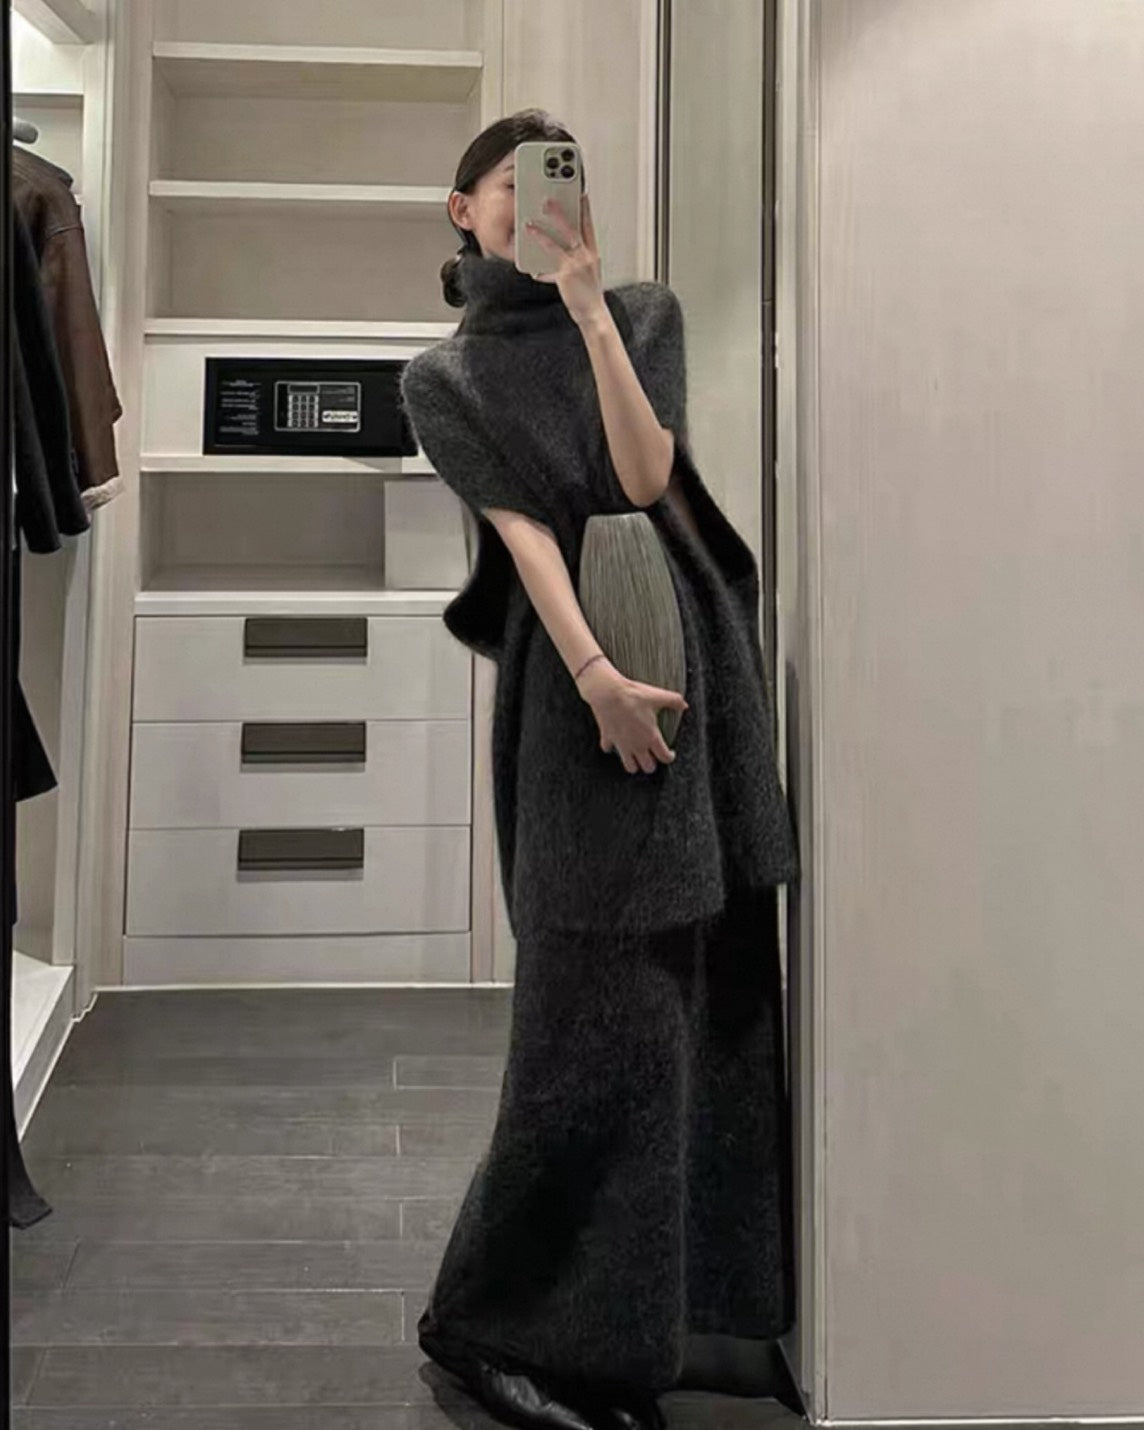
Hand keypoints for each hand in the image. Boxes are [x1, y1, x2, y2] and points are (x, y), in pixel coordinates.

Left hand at [525, 193, 605, 326]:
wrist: (593, 314)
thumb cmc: (588, 294)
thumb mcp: (586, 272)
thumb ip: (574, 259)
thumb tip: (557, 252)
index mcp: (593, 253)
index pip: (589, 226)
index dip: (585, 209)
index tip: (581, 195)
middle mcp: (587, 255)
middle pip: (574, 228)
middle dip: (561, 213)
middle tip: (549, 200)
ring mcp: (577, 264)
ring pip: (559, 242)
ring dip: (543, 232)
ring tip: (529, 224)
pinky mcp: (567, 275)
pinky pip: (550, 264)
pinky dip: (539, 264)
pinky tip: (531, 267)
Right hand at [577, 658, 687, 774]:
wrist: (608, 693)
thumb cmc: (633, 695)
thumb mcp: (658, 696)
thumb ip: (675, 701)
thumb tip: (685, 705)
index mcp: (651, 737)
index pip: (664, 758)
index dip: (670, 757)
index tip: (670, 753)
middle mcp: (637, 745)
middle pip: (648, 768)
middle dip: (652, 763)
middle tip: (653, 755)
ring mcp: (622, 745)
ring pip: (630, 767)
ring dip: (634, 763)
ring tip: (637, 755)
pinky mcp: (608, 739)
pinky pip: (609, 750)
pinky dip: (613, 748)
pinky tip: (617, 741)